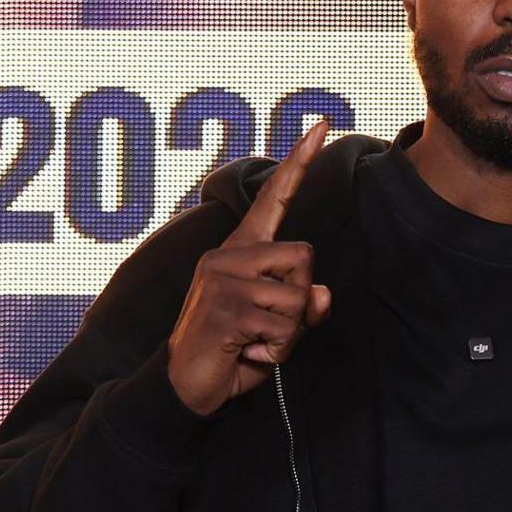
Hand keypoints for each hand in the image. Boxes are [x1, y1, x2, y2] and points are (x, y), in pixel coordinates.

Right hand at [166, 122, 333, 415]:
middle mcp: (227, 255)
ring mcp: (221, 279)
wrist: (188, 387)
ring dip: (289, 332)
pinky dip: (277, 350)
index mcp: (241, 251)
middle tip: (267, 326)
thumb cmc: (237, 350)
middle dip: (301, 300)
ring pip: (299, 295)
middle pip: (306, 257)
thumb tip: (323, 293)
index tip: (321, 124)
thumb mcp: (280, 327)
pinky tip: (246, 353)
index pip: (274, 200)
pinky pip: (284, 326)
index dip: (299, 163)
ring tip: (255, 342)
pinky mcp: (224, 307)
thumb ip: (305, 306)